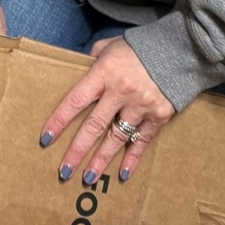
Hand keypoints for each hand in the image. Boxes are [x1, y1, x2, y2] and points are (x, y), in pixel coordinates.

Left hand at [39, 37, 175, 183]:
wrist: (178, 49)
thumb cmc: (137, 47)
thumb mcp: (109, 46)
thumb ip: (91, 60)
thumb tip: (77, 70)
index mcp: (104, 72)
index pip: (76, 100)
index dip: (60, 120)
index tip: (46, 139)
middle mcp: (121, 91)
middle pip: (94, 126)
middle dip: (77, 150)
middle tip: (64, 171)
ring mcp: (141, 105)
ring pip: (116, 138)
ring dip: (101, 160)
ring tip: (88, 179)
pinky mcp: (158, 115)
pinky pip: (142, 141)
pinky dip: (132, 158)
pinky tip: (123, 174)